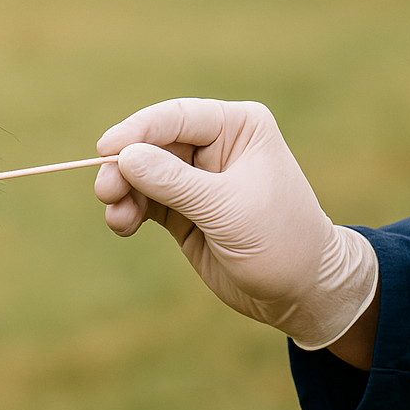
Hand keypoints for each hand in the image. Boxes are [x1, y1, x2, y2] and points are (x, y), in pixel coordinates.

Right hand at [94, 98, 377, 351]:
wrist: (303, 293)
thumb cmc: (280, 241)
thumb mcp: (226, 209)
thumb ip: (174, 181)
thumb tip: (124, 156)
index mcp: (238, 127)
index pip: (177, 116)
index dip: (137, 131)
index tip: (105, 151)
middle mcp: (215, 145)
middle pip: (153, 144)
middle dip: (125, 167)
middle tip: (105, 192)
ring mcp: (197, 178)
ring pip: (143, 172)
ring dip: (123, 191)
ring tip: (117, 218)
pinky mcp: (184, 208)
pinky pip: (145, 199)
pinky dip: (129, 209)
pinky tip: (123, 225)